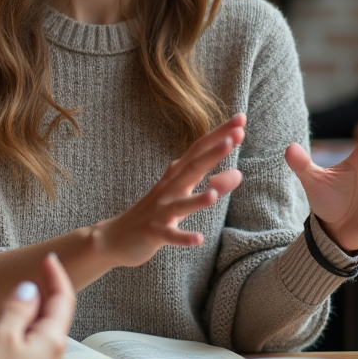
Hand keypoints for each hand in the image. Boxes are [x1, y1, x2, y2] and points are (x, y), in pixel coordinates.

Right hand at [0, 254, 75, 358]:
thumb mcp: (2, 337)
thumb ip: (19, 309)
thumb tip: (31, 290)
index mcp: (53, 343)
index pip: (63, 300)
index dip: (56, 276)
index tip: (50, 260)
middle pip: (51, 324)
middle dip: (36, 310)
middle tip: (13, 303)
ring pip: (42, 348)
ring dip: (27, 336)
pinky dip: (23, 358)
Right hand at [91, 115, 245, 268]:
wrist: (117, 236)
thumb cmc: (157, 212)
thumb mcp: (186, 195)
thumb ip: (214, 184)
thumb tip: (239, 173)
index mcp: (177, 175)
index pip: (201, 149)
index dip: (220, 134)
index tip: (240, 118)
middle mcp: (169, 188)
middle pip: (193, 167)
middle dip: (214, 153)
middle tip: (236, 136)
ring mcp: (160, 210)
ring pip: (181, 204)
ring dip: (198, 199)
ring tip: (214, 195)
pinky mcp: (154, 233)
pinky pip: (170, 235)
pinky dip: (183, 237)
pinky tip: (199, 239)